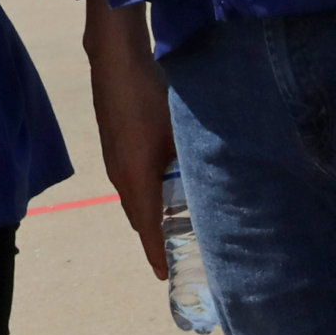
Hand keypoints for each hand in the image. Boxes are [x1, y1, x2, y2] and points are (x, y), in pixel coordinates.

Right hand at [81, 0, 175, 281]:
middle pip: (138, 216)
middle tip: (179, 251)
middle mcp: (120, 174)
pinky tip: (164, 183)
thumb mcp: (182, 132)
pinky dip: (144, 193)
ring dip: (150, 212)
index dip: (156, 253)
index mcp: (136, 177)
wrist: (115, 59)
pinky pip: (129, 181)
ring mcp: (113, 158)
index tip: (165, 274)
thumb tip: (222, 184)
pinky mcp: (112, 143)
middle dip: (155, 236)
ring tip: (175, 222)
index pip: (148, 227)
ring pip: (133, 197)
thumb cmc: (151, 96)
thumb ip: (197, 162)